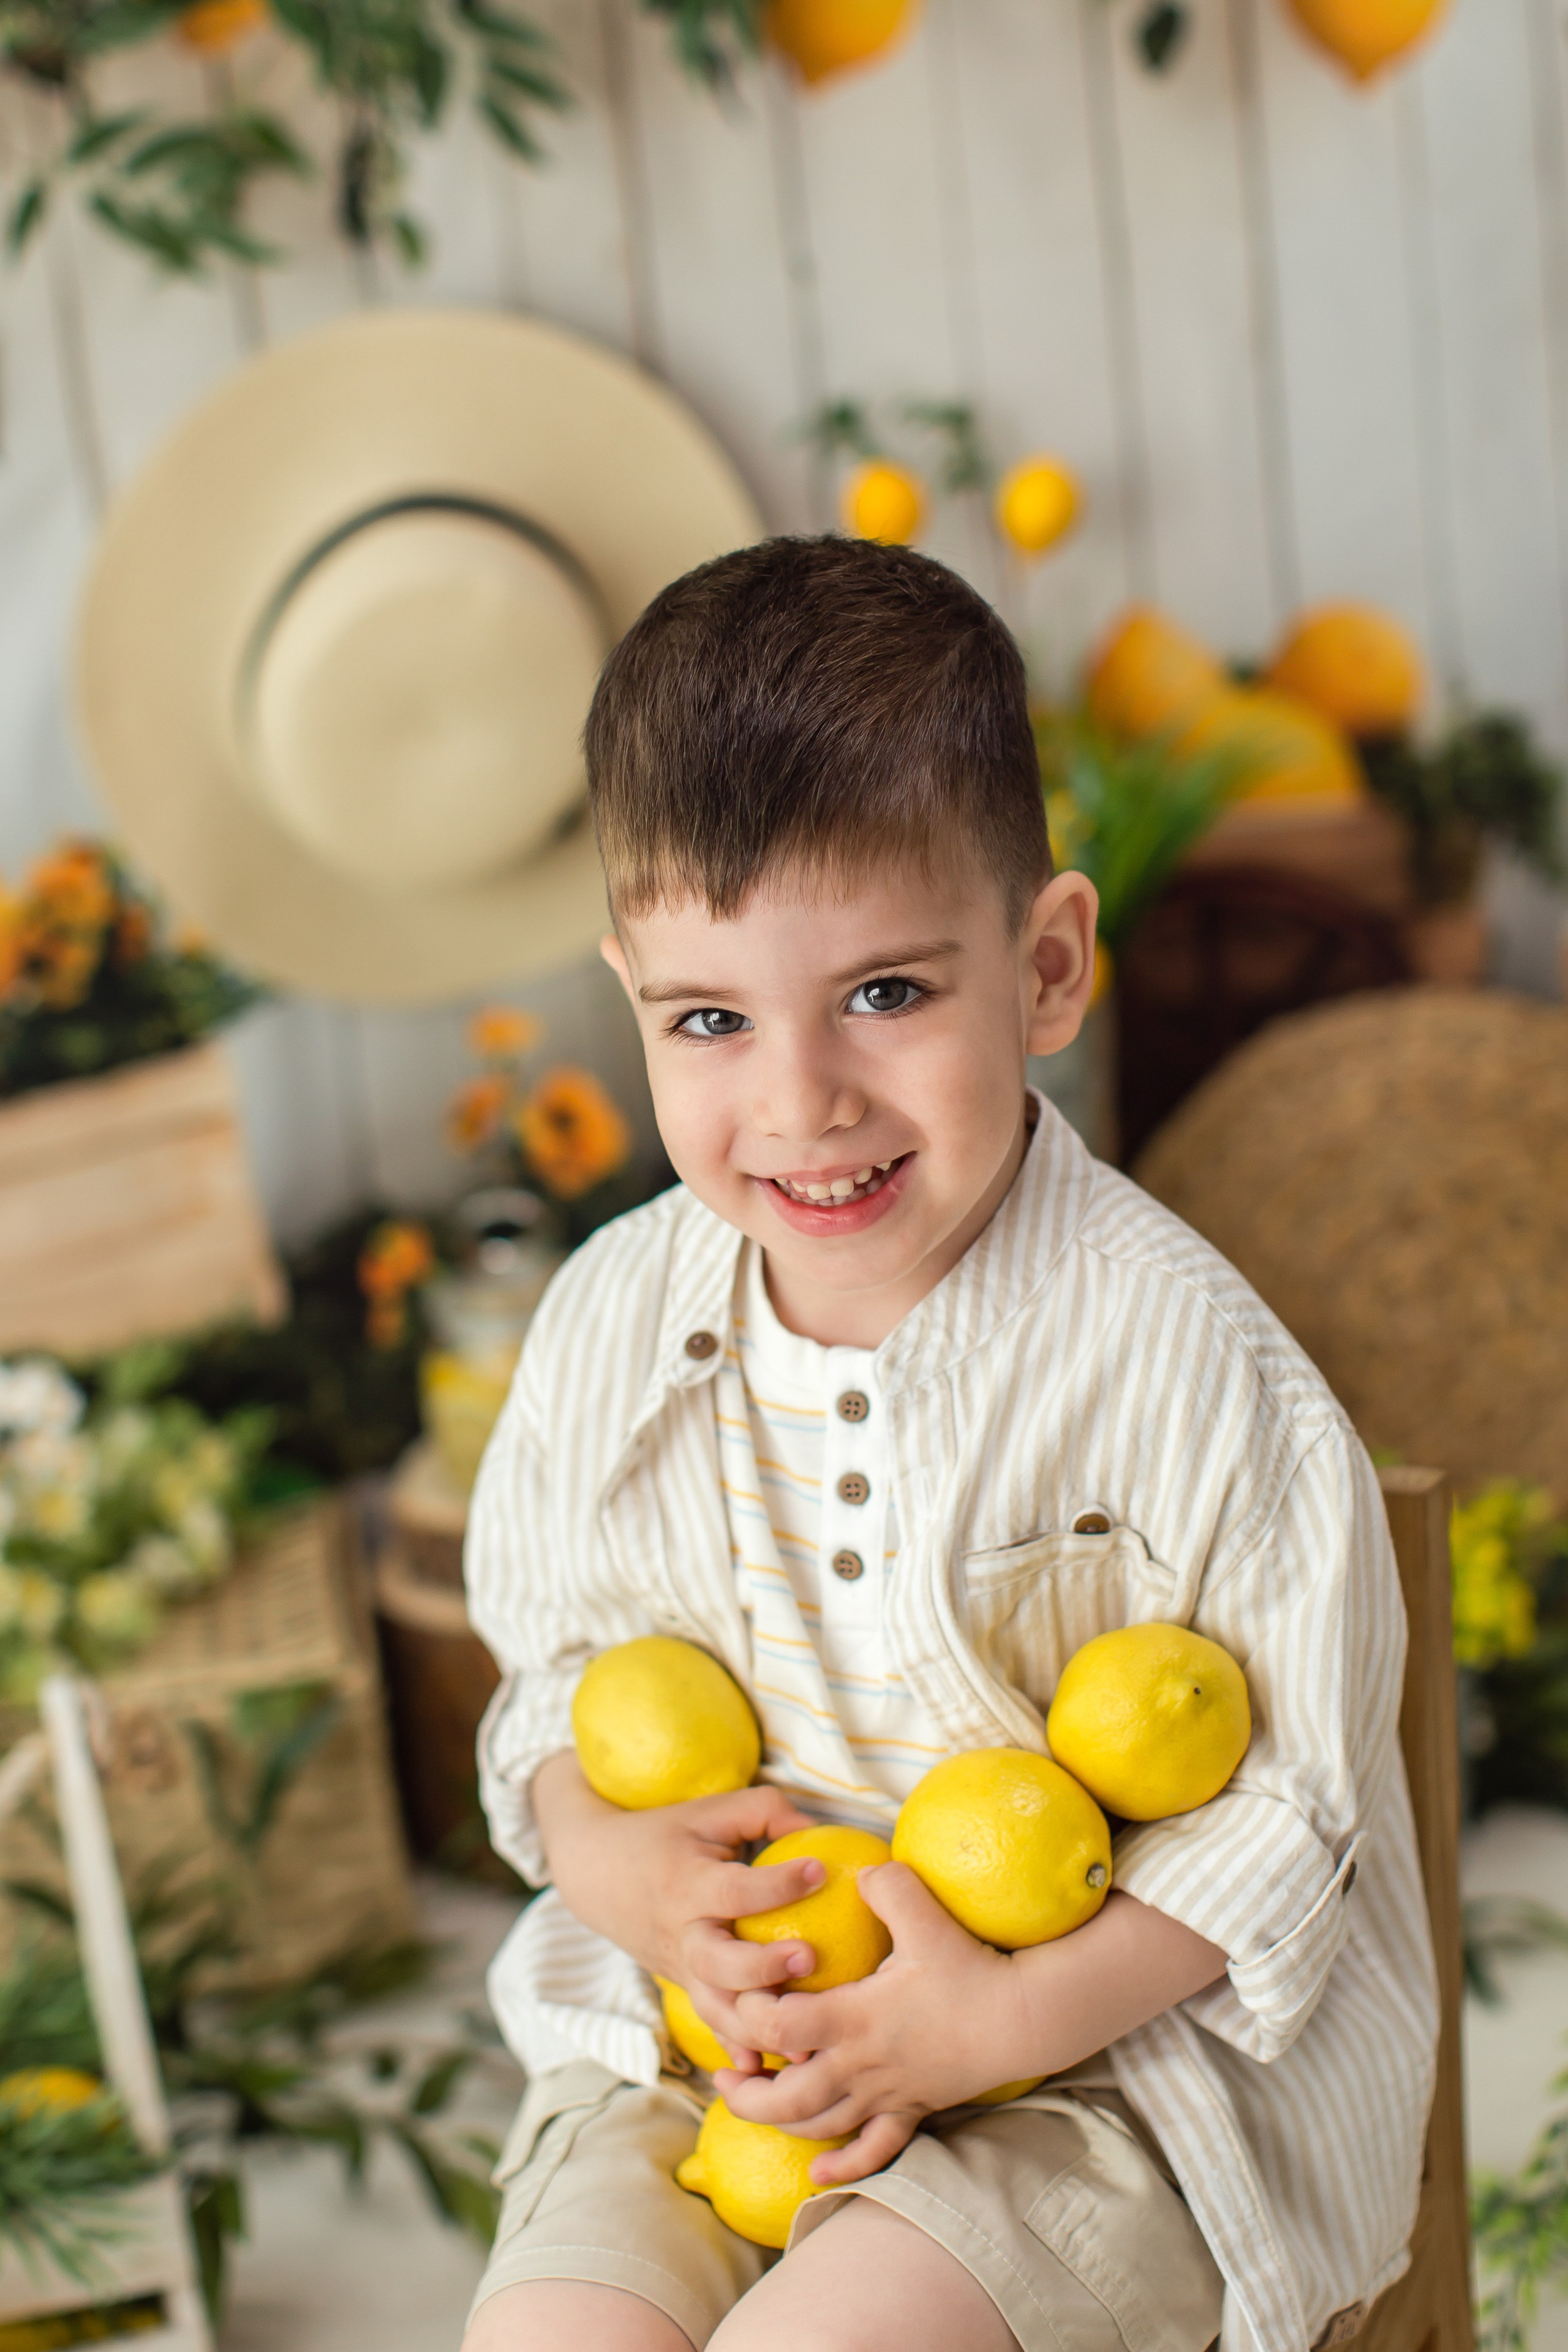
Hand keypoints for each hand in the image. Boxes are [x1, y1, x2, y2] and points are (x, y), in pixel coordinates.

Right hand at [531, 1752, 827, 2062]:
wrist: (598, 1876)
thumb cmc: (668, 1835)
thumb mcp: (710, 1812)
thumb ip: (767, 1811)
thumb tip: (823, 1832)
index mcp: (686, 1884)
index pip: (732, 1889)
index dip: (775, 1883)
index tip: (819, 1870)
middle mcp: (681, 1933)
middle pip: (717, 1963)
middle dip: (761, 1967)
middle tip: (809, 1957)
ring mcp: (680, 1969)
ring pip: (715, 2009)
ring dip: (756, 2027)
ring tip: (804, 2036)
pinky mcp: (686, 1990)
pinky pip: (710, 2027)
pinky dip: (734, 2050)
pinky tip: (765, 2070)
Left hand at [715, 1874, 1230, 2188]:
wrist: (1023, 2019)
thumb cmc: (972, 1967)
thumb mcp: (927, 1916)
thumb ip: (887, 1886)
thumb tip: (859, 1869)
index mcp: (855, 2018)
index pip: (779, 2028)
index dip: (749, 2017)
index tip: (738, 1999)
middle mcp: (862, 2064)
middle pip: (787, 2097)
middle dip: (747, 2093)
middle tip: (723, 2075)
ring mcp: (887, 2093)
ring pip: (819, 2126)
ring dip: (779, 2122)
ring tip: (753, 2105)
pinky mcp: (913, 2108)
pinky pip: (874, 2151)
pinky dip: (843, 2166)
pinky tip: (819, 2171)